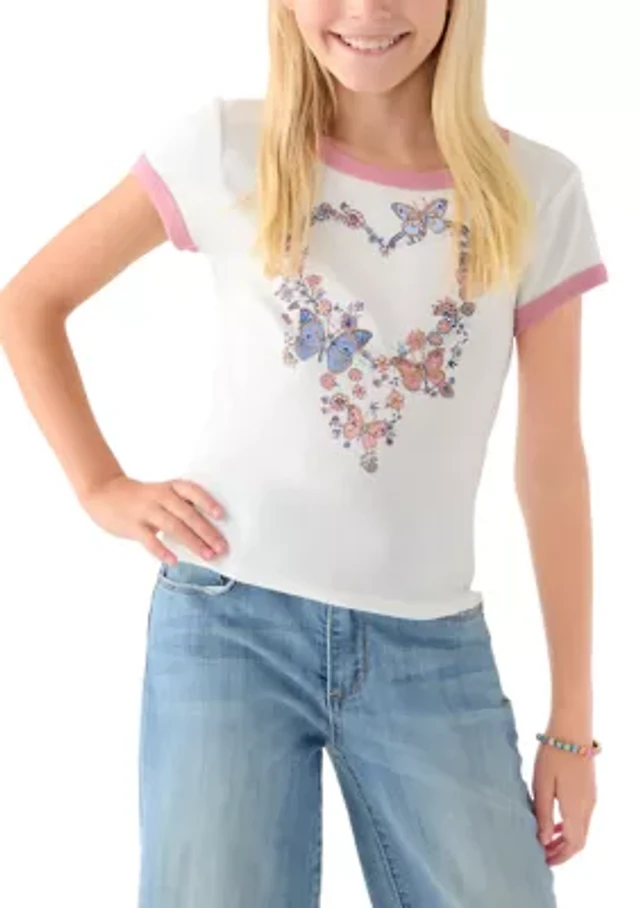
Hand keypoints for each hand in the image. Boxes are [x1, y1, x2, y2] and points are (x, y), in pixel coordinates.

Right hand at [80, 474, 227, 563]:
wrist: (104, 493)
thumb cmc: (141, 497)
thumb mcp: (162, 493)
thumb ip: (181, 506)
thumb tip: (207, 529)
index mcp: (170, 488)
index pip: (192, 491)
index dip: (207, 502)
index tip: (221, 515)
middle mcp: (160, 497)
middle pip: (187, 514)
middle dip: (207, 532)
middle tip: (222, 547)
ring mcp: (146, 511)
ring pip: (173, 526)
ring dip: (192, 542)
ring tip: (207, 555)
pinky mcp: (133, 526)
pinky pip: (149, 540)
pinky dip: (162, 550)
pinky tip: (174, 560)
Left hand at [531, 732, 596, 865]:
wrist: (571, 730)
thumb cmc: (553, 755)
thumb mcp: (542, 785)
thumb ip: (543, 814)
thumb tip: (544, 840)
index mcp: (576, 809)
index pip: (573, 844)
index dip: (559, 856)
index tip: (543, 861)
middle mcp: (588, 807)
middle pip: (579, 840)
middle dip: (562, 851)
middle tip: (543, 855)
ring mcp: (591, 798)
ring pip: (581, 829)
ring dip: (566, 839)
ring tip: (546, 841)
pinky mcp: (589, 789)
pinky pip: (582, 817)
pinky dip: (569, 826)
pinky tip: (555, 821)